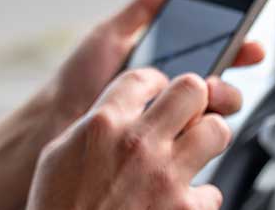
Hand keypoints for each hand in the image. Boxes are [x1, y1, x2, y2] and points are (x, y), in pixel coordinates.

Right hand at [26, 69, 230, 209]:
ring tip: (193, 151)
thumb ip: (90, 126)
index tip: (158, 90)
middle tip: (186, 114)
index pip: (144, 77)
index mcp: (103, 124)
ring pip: (217, 130)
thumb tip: (114, 111)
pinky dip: (199, 198)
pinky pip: (212, 191)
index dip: (155, 81)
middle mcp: (138, 143)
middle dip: (192, 100)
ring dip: (207, 140)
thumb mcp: (57, 156)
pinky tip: (180, 202)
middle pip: (191, 90)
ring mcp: (166, 176)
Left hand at [38, 0, 264, 135]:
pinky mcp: (166, 146)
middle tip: (229, 64)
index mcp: (166, 64)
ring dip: (223, 97)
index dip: (237, 45)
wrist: (55, 120)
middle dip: (235, 72)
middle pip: (224, 80)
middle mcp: (173, 93)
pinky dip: (204, 126)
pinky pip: (198, 139)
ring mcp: (172, 120)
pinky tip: (193, 117)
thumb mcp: (112, 35)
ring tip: (208, 90)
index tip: (250, 40)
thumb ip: (143, 9)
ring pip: (217, 110)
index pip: (213, 52)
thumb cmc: (78, 78)